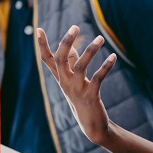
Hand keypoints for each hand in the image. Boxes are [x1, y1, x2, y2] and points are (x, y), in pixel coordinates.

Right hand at [36, 26, 116, 145]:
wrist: (92, 125)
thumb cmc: (82, 98)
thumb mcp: (74, 81)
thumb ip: (71, 64)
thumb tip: (71, 47)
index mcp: (60, 78)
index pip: (47, 59)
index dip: (42, 45)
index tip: (39, 29)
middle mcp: (65, 83)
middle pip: (60, 59)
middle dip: (66, 41)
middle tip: (75, 26)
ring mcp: (77, 90)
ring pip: (80, 66)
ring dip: (91, 50)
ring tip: (101, 38)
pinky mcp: (90, 96)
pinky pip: (98, 78)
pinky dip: (106, 66)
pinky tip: (113, 57)